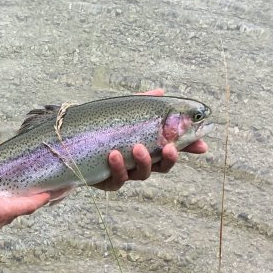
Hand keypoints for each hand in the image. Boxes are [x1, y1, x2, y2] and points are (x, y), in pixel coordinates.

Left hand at [93, 88, 208, 191]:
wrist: (70, 140)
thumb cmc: (103, 125)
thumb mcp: (123, 111)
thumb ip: (142, 103)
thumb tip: (161, 92)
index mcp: (149, 145)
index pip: (174, 147)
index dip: (189, 148)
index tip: (202, 146)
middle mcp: (140, 162)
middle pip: (163, 166)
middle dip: (169, 159)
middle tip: (168, 148)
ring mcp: (125, 172)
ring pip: (143, 174)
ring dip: (143, 161)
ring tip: (136, 147)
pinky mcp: (108, 180)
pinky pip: (117, 179)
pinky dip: (118, 167)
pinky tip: (113, 154)